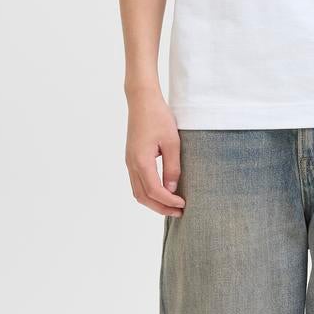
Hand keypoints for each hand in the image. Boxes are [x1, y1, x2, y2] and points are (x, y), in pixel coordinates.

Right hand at [125, 92, 185, 215]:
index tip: (183, 205)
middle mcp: (132, 164)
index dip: (169, 201)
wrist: (142, 100)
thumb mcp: (172, 142)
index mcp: (141, 161)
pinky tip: (162, 192)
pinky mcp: (131, 158)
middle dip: (160, 208)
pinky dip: (148, 193)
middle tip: (179, 212)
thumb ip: (172, 168)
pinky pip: (137, 182)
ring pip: (138, 192)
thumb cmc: (158, 117)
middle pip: (143, 197)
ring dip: (153, 202)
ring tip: (171, 206)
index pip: (155, 191)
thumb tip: (172, 189)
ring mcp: (129, 162)